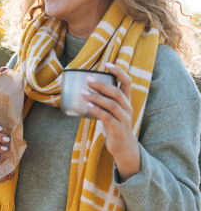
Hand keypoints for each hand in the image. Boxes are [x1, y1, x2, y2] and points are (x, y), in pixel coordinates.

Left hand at [81, 63, 139, 180]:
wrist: (123, 147)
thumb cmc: (114, 125)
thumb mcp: (111, 110)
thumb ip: (103, 100)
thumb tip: (83, 88)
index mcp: (126, 100)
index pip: (127, 82)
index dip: (119, 72)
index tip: (107, 64)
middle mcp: (127, 107)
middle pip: (116, 92)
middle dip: (102, 84)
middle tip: (88, 79)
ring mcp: (124, 118)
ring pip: (112, 104)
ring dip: (96, 97)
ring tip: (83, 92)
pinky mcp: (118, 129)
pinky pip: (108, 118)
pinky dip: (97, 110)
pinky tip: (88, 106)